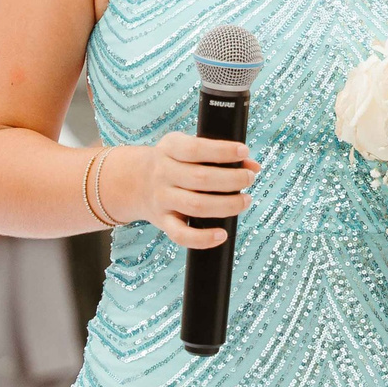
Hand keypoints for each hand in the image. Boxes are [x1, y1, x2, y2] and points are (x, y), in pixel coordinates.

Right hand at [114, 133, 258, 250]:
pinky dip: (203, 239)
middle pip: (201, 179)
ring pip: (196, 206)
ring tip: (245, 200)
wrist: (134, 181)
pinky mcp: (163, 222)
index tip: (244, 151)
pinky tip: (222, 235)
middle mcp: (163, 174)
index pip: (195, 149)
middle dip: (232, 180)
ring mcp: (162, 200)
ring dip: (226, 205)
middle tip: (249, 179)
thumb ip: (220, 153)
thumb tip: (253, 166)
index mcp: (170, 148)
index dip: (222, 151)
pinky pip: (181, 235)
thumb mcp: (188, 147)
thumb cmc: (174, 161)